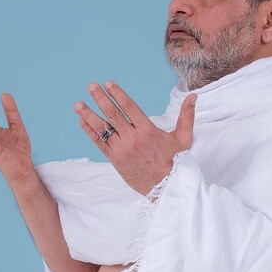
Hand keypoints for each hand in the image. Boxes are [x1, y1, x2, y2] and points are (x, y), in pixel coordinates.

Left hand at [74, 81, 195, 194]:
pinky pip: (99, 143)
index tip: (108, 84)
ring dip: (89, 115)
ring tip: (78, 104)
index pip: (129, 108)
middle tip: (91, 86)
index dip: (118, 94)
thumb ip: (187, 116)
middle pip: (113, 114)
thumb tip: (193, 96)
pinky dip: (90, 131)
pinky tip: (82, 121)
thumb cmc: (175, 161)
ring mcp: (122, 150)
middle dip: (100, 99)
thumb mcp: (184, 139)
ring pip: (103, 128)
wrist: (164, 187)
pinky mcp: (115, 160)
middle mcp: (133, 139)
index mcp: (148, 131)